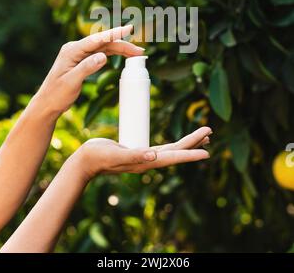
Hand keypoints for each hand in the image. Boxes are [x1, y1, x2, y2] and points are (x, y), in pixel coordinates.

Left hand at [35, 25, 142, 117]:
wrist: (47, 103)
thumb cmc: (56, 94)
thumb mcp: (71, 82)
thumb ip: (87, 68)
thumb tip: (103, 56)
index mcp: (72, 50)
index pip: (96, 39)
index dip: (114, 33)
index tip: (129, 28)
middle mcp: (76, 48)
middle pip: (103, 43)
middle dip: (122, 45)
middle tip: (140, 52)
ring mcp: (79, 54)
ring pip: (104, 48)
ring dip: (120, 49)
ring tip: (136, 54)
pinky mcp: (82, 60)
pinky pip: (100, 54)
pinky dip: (113, 54)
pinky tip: (123, 56)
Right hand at [76, 127, 211, 181]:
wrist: (85, 161)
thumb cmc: (98, 157)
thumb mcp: (115, 154)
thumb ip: (133, 155)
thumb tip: (153, 155)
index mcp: (146, 162)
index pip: (173, 156)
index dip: (190, 153)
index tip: (207, 151)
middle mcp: (149, 160)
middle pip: (177, 151)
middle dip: (193, 142)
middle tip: (209, 132)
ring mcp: (144, 156)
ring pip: (171, 149)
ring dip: (186, 143)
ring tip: (202, 137)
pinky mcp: (138, 151)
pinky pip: (161, 147)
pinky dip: (173, 143)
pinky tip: (175, 142)